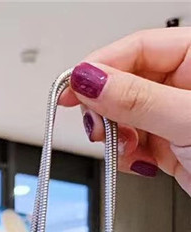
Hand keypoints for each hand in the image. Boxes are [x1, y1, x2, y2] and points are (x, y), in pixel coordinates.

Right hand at [60, 28, 190, 194]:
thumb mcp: (188, 119)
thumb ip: (137, 99)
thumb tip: (92, 81)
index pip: (137, 48)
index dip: (100, 66)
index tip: (72, 88)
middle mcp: (186, 84)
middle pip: (124, 84)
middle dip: (106, 109)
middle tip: (96, 125)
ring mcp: (177, 116)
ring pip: (125, 118)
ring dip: (115, 137)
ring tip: (123, 149)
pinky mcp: (172, 146)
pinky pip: (134, 145)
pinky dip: (126, 156)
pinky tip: (135, 162)